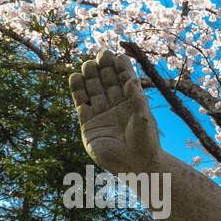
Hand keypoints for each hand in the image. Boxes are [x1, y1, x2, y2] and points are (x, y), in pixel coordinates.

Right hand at [69, 51, 160, 173]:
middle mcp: (116, 107)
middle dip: (103, 68)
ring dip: (90, 77)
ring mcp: (102, 114)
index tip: (116, 55)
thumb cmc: (146, 143)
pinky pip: (81, 104)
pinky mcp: (89, 125)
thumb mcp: (144, 118)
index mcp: (132, 103)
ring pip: (92, 90)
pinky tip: (75, 77)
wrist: (136, 166)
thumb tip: (131, 79)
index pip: (124, 80)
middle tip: (101, 55)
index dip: (120, 68)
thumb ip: (137, 98)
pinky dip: (77, 90)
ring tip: (88, 64)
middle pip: (107, 82)